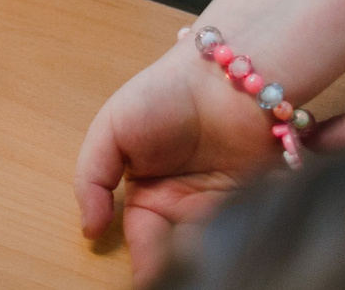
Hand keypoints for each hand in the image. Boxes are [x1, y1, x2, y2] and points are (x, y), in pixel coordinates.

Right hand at [75, 34, 287, 283]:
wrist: (226, 75)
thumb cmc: (163, 94)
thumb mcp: (111, 129)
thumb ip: (91, 178)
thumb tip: (89, 229)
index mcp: (147, 192)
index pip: (143, 241)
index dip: (146, 262)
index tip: (148, 279)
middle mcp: (184, 205)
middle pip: (179, 252)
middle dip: (178, 265)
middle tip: (179, 271)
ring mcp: (221, 206)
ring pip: (211, 250)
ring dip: (207, 259)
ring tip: (202, 259)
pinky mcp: (256, 204)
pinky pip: (243, 236)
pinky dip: (236, 245)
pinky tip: (227, 243)